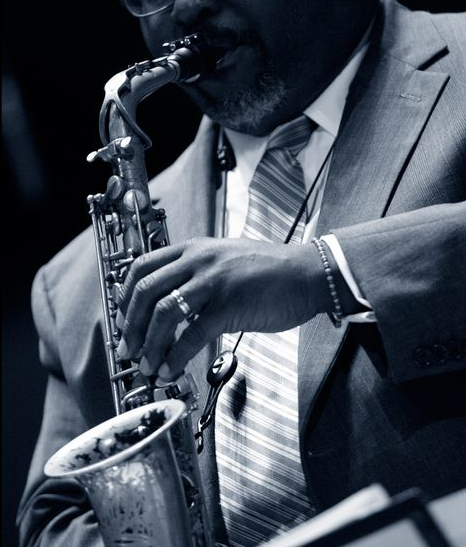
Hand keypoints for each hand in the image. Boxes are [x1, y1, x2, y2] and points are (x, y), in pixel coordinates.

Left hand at [116, 237, 329, 380]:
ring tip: (147, 366)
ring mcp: (213, 282)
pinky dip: (175, 356)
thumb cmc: (270, 270)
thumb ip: (197, 273)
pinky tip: (170, 369)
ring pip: (163, 313)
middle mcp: (198, 261)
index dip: (125, 296)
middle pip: (145, 291)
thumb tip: (172, 303)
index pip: (143, 266)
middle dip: (129, 325)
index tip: (122, 318)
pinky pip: (191, 334)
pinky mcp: (229, 306)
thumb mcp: (225, 259)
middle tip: (127, 349)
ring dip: (149, 344)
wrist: (307, 274)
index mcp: (194, 249)